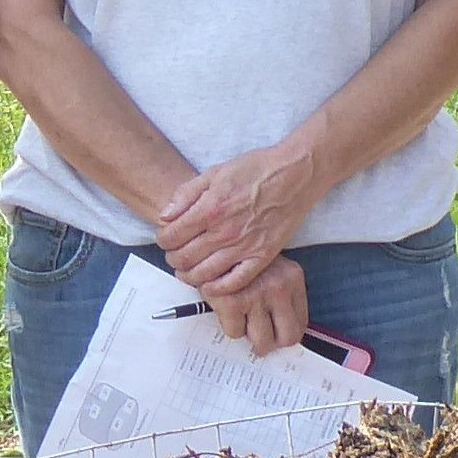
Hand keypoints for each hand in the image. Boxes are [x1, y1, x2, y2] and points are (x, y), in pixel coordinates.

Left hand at [156, 140, 321, 292]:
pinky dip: (216, 288)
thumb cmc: (255, 170)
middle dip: (172, 258)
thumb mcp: (215, 172)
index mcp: (210, 208)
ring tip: (186, 269)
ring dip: (188, 275)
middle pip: (183, 258)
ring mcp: (244, 247)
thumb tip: (164, 216)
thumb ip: (186, 194)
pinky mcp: (262, 257)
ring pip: (203, 274)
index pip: (171, 236)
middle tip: (174, 254)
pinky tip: (209, 283)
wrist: (295, 175)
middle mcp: (224, 232)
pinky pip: (234, 283)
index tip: (165, 238)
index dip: (162, 239)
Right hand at [203, 257, 310, 357]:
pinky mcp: (232, 302)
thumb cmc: (241, 257)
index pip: (301, 322)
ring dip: (250, 335)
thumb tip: (282, 330)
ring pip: (261, 341)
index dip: (287, 334)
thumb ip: (280, 291)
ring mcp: (256, 296)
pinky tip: (227, 311)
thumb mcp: (270, 266)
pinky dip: (230, 326)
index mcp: (292, 277)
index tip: (277, 336)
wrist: (212, 241)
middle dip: (273, 342)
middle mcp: (278, 287)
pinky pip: (235, 332)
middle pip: (287, 337)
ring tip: (242, 322)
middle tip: (260, 338)